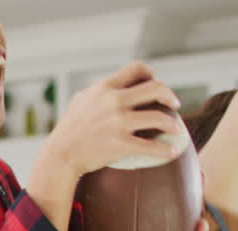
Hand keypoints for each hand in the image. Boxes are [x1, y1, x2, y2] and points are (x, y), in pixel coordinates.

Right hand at [46, 62, 184, 178]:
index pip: (137, 68)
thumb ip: (101, 90)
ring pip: (158, 117)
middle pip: (156, 88)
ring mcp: (117, 123)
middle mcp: (113, 101)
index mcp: (105, 88)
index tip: (155, 84)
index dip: (151, 74)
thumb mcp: (82, 100)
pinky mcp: (119, 144)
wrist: (61, 155)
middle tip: (174, 105)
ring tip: (176, 129)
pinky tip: (172, 152)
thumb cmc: (70, 128)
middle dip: (169, 96)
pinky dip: (166, 150)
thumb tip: (118, 83)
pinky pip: (151, 146)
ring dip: (172, 124)